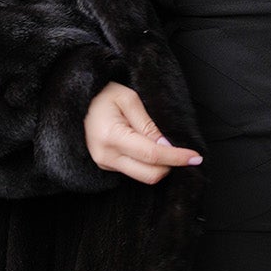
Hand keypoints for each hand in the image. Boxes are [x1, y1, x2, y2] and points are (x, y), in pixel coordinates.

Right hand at [85, 81, 203, 183]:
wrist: (75, 101)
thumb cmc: (101, 94)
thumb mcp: (128, 99)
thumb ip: (148, 125)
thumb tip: (166, 146)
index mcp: (112, 136)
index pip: (152, 155)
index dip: (176, 157)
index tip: (195, 157)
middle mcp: (106, 155)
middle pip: (150, 174)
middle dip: (170, 165)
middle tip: (181, 151)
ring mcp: (104, 163)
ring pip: (143, 176)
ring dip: (159, 165)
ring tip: (161, 145)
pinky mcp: (106, 166)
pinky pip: (134, 171)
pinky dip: (147, 164)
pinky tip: (147, 147)